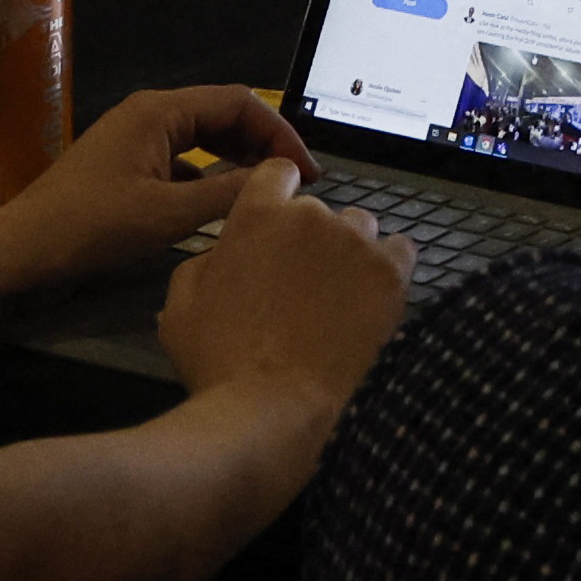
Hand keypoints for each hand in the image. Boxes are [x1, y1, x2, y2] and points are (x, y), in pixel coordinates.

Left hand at [0, 84, 318, 296]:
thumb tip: (280, 180)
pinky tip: (220, 206)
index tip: (307, 171)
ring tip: (267, 192)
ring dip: (237, 159)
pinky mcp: (123, 165)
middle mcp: (149, 114)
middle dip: (263, 144)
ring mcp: (133, 139)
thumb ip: (229, 192)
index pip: (241, 104)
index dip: (281, 133)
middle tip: (294, 182)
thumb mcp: (168, 215)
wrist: (18, 254)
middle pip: (224, 115)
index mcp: (161, 112)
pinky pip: (181, 160)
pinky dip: (208, 176)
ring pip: (203, 138)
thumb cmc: (92, 229)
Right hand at [150, 157, 404, 424]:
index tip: (276, 228)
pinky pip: (399, 251)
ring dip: (346, 252)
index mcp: (259, 215)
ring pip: (358, 229)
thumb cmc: (218, 360)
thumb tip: (227, 253)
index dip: (277, 197)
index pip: (278, 173)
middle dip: (307, 239)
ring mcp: (358, 242)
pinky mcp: (392, 272)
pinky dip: (385, 268)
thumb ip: (204, 262)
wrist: (272, 407)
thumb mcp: (181, 306)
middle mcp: (313, 216)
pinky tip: (368, 297)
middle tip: (295, 287)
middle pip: (318, 211)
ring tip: (332, 299)